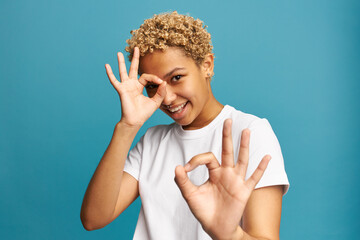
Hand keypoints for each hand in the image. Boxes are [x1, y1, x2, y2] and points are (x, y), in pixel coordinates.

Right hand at [105, 47, 166, 126]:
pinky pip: (114, 80)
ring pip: (123, 71)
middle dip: (135, 58)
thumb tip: (164, 82)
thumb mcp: (156, 101)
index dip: (155, 78)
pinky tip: (107, 66)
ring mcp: (126, 86)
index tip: (161, 83)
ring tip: (119, 53)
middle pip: (133, 68)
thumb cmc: (144, 113)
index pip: (147, 77)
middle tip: (137, 48)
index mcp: (139, 86)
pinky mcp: (121, 90)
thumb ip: (160, 92)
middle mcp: (132, 85)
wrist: (135, 120)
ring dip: (121, 62)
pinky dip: (110, 74)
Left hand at [174, 119, 270, 239]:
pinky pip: (254, 178)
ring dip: (244, 145)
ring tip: (245, 130)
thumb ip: (183, 181)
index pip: (208, 157)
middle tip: (228, 120)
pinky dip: (261, 168)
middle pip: (227, 150)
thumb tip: (177, 167)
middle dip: (227, 135)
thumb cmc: (204, 211)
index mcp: (214, 172)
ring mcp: (236, 181)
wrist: (216, 227)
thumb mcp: (190, 195)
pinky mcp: (244, 191)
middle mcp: (226, 173)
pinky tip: (267, 156)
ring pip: (241, 160)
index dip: (196, 160)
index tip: (186, 169)